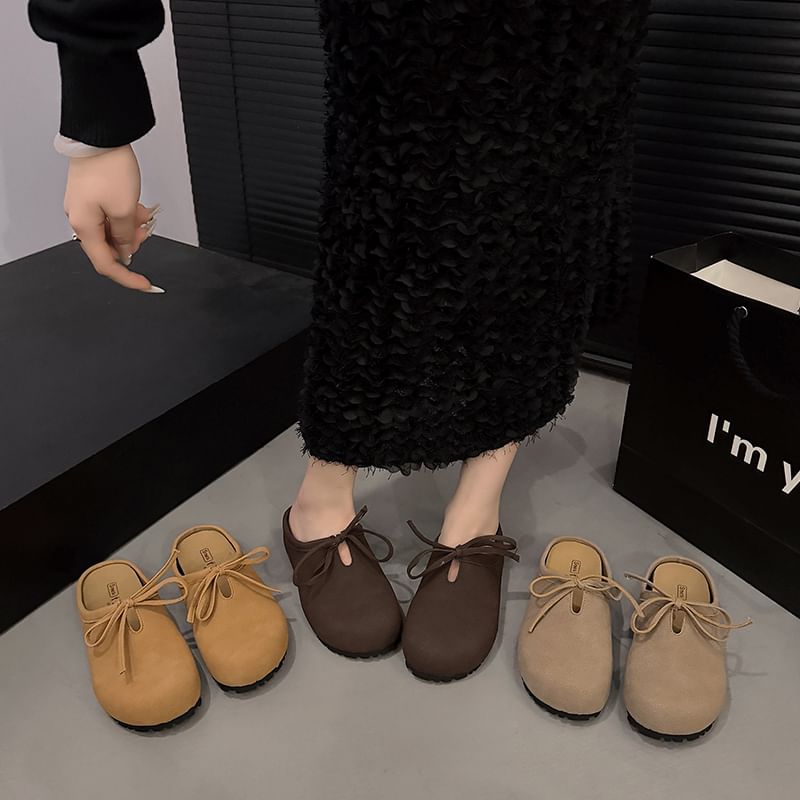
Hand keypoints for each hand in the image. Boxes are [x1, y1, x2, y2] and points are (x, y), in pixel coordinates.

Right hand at [64, 145, 161, 291]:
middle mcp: (80, 219)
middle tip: (145, 230)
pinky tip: (137, 207)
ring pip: (113, 232)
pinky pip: (111, 217)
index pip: (106, 264)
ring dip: (131, 229)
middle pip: (110, 248)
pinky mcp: (92, 197)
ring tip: (142, 213)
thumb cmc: (109, 168)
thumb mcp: (125, 209)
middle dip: (132, 244)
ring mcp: (85, 208)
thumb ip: (125, 237)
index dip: (127, 278)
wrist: (100, 136)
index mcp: (84, 226)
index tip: (146, 285)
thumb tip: (125, 252)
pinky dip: (126, 217)